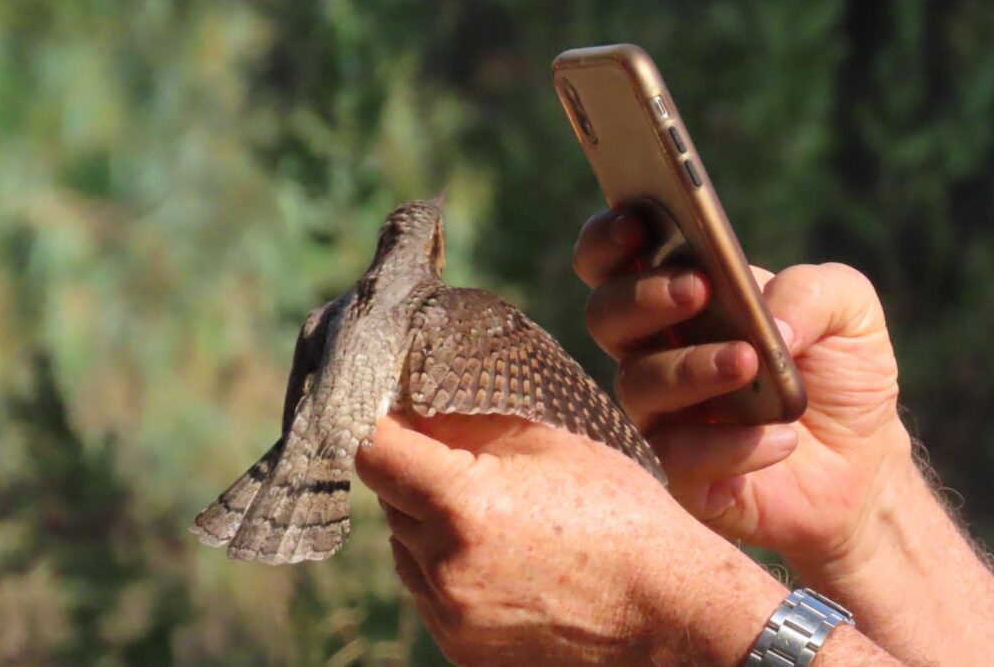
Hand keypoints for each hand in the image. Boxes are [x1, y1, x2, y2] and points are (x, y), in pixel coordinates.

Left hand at [356, 413, 787, 665]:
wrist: (672, 614)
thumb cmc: (624, 517)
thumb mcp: (552, 445)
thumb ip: (473, 422)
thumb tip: (420, 401)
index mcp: (461, 505)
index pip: (373, 450)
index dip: (377, 422)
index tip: (392, 408)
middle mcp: (443, 568)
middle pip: (388, 499)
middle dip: (413, 471)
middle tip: (456, 454)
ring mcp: (450, 617)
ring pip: (404, 548)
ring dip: (427, 521)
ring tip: (489, 510)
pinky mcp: (461, 651)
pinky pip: (428, 593)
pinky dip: (446, 566)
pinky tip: (498, 553)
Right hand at [573, 207, 912, 572]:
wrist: (860, 466)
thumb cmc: (837, 372)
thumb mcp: (849, 310)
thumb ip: (812, 290)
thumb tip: (769, 324)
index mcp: (676, 298)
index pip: (612, 262)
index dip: (607, 240)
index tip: (636, 223)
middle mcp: (653, 350)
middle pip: (605, 314)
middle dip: (643, 296)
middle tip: (698, 290)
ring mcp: (660, 412)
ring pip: (636, 384)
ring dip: (690, 368)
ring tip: (750, 363)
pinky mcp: (677, 472)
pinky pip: (675, 457)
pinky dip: (726, 446)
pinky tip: (778, 439)